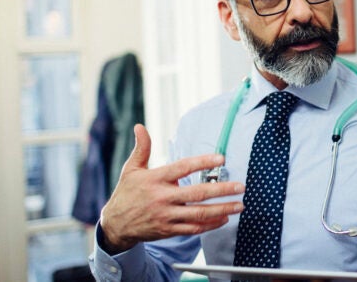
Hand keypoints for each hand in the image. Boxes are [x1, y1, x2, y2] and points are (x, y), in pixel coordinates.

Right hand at [99, 124, 244, 253]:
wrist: (115, 224)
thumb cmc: (127, 192)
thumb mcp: (131, 168)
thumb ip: (142, 148)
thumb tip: (140, 126)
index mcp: (155, 179)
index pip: (183, 167)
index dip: (203, 162)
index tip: (221, 158)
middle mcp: (162, 198)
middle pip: (196, 194)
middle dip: (222, 190)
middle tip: (240, 186)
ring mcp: (166, 216)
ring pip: (199, 214)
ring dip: (221, 210)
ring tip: (239, 205)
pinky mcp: (168, 230)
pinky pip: (193, 229)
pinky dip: (210, 225)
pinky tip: (223, 218)